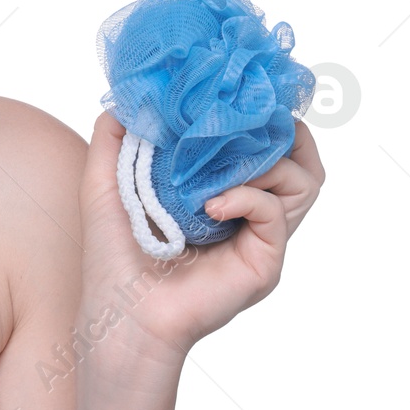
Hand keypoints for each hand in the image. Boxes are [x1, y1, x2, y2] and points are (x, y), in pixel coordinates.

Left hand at [76, 110, 325, 364]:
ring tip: (219, 169)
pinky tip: (210, 203)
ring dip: (266, 160)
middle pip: (304, 160)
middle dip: (283, 131)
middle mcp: (251, 215)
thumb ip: (114, 139)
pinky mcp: (264, 261)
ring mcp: (261, 238)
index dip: (263, 118)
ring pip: (304, 181)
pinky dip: (247, 196)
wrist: (118, 314)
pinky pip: (275, 213)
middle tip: (243, 122)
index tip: (235, 97)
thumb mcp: (105, 185)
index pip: (271, 146)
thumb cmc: (112, 257)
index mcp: (225, 193)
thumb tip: (128, 95)